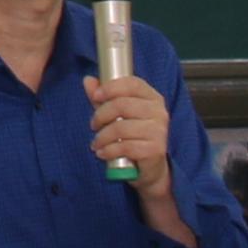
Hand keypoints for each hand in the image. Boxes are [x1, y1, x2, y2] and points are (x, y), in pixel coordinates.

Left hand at [83, 77, 173, 206]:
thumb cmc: (133, 135)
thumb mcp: (117, 114)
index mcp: (152, 97)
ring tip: (97, 143)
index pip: (132, 83)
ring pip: (121, 128)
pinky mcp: (155, 149)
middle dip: (101, 115)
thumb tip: (88, 80)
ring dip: (102, 137)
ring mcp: (159, 131)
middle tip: (94, 125)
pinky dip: (108, 151)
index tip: (95, 96)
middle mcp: (159, 112)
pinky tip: (103, 153)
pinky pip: (125, 147)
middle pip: (122, 105)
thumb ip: (103, 97)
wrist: (149, 167)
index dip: (111, 87)